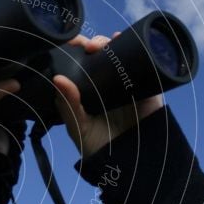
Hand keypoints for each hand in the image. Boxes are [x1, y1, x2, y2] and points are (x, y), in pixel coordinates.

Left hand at [53, 33, 163, 158]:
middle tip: (89, 46)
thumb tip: (57, 79)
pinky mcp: (146, 86)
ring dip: (112, 43)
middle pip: (101, 54)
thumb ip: (68, 104)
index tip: (70, 44)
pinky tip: (128, 41)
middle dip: (95, 44)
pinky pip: (144, 63)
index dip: (76, 50)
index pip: (81, 64)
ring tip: (105, 44)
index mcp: (86, 90)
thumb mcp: (78, 125)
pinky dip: (138, 49)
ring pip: (120, 55)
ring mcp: (126, 83)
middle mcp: (105, 83)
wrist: (128, 162)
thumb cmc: (98, 146)